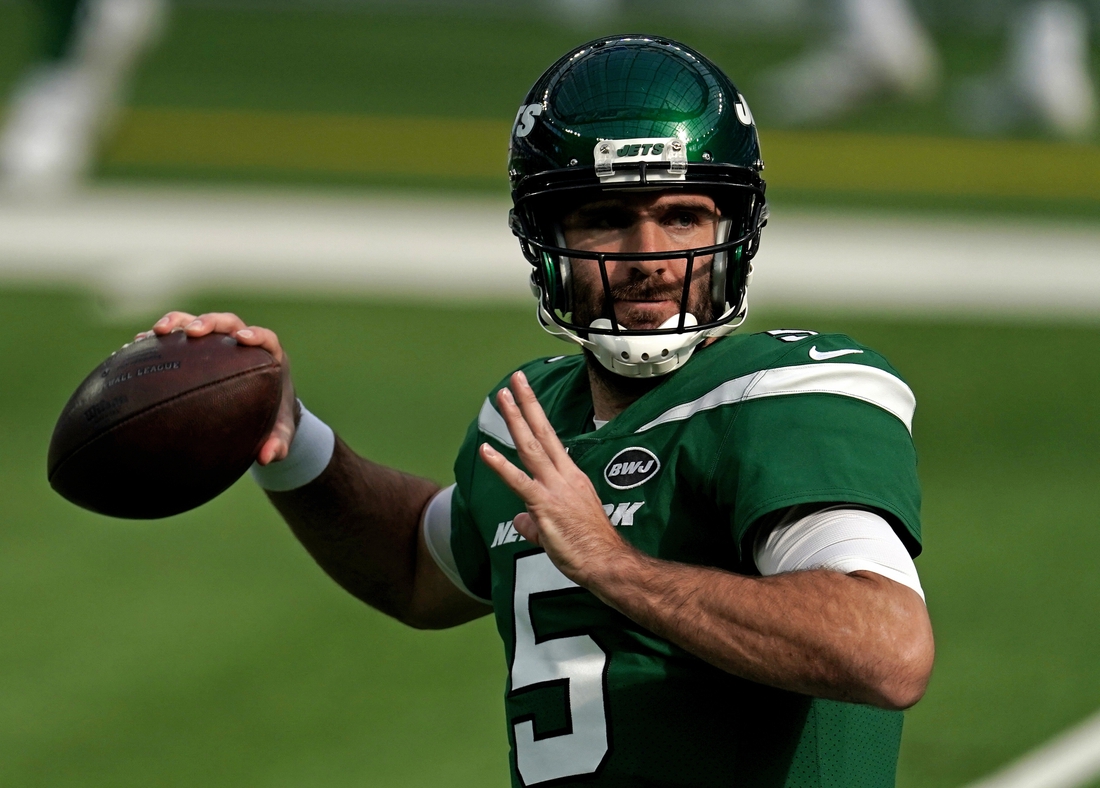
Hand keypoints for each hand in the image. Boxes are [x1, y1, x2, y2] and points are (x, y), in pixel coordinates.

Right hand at [142, 311, 296, 465]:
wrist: (260, 412)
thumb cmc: (272, 419)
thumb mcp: (279, 434)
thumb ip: (279, 444)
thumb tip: (267, 458)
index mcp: (269, 357)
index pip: (265, 338)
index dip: (255, 335)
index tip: (242, 339)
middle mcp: (242, 344)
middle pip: (227, 323)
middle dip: (209, 322)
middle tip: (192, 332)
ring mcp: (217, 344)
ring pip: (197, 323)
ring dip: (177, 322)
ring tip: (156, 332)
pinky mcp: (197, 349)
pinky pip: (175, 339)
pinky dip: (157, 340)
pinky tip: (134, 347)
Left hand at [478, 371, 631, 587]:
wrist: (606, 563)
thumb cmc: (589, 548)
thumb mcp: (560, 529)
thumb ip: (535, 521)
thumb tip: (519, 521)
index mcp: (571, 478)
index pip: (551, 440)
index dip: (536, 417)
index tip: (526, 396)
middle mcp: (564, 476)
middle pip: (542, 432)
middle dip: (527, 403)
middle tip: (515, 380)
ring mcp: (555, 489)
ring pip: (531, 447)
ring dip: (515, 419)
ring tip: (501, 397)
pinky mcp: (546, 505)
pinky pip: (519, 482)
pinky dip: (500, 465)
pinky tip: (485, 451)